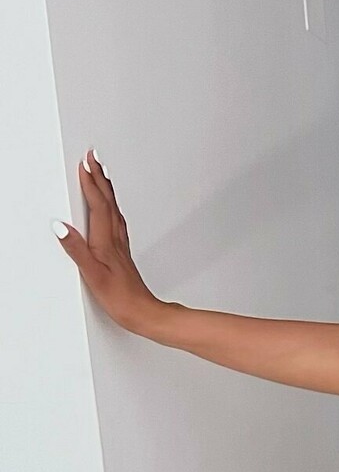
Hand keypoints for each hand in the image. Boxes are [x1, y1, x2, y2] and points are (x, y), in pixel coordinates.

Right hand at [53, 151, 163, 333]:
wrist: (145, 314)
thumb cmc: (122, 299)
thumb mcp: (93, 275)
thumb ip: (76, 250)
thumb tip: (61, 227)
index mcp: (106, 241)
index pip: (97, 205)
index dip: (90, 183)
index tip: (85, 164)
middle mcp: (115, 240)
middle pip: (108, 201)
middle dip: (99, 177)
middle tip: (94, 157)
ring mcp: (121, 246)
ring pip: (113, 209)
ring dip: (106, 189)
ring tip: (101, 174)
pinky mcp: (122, 254)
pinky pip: (116, 221)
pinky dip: (111, 207)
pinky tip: (110, 209)